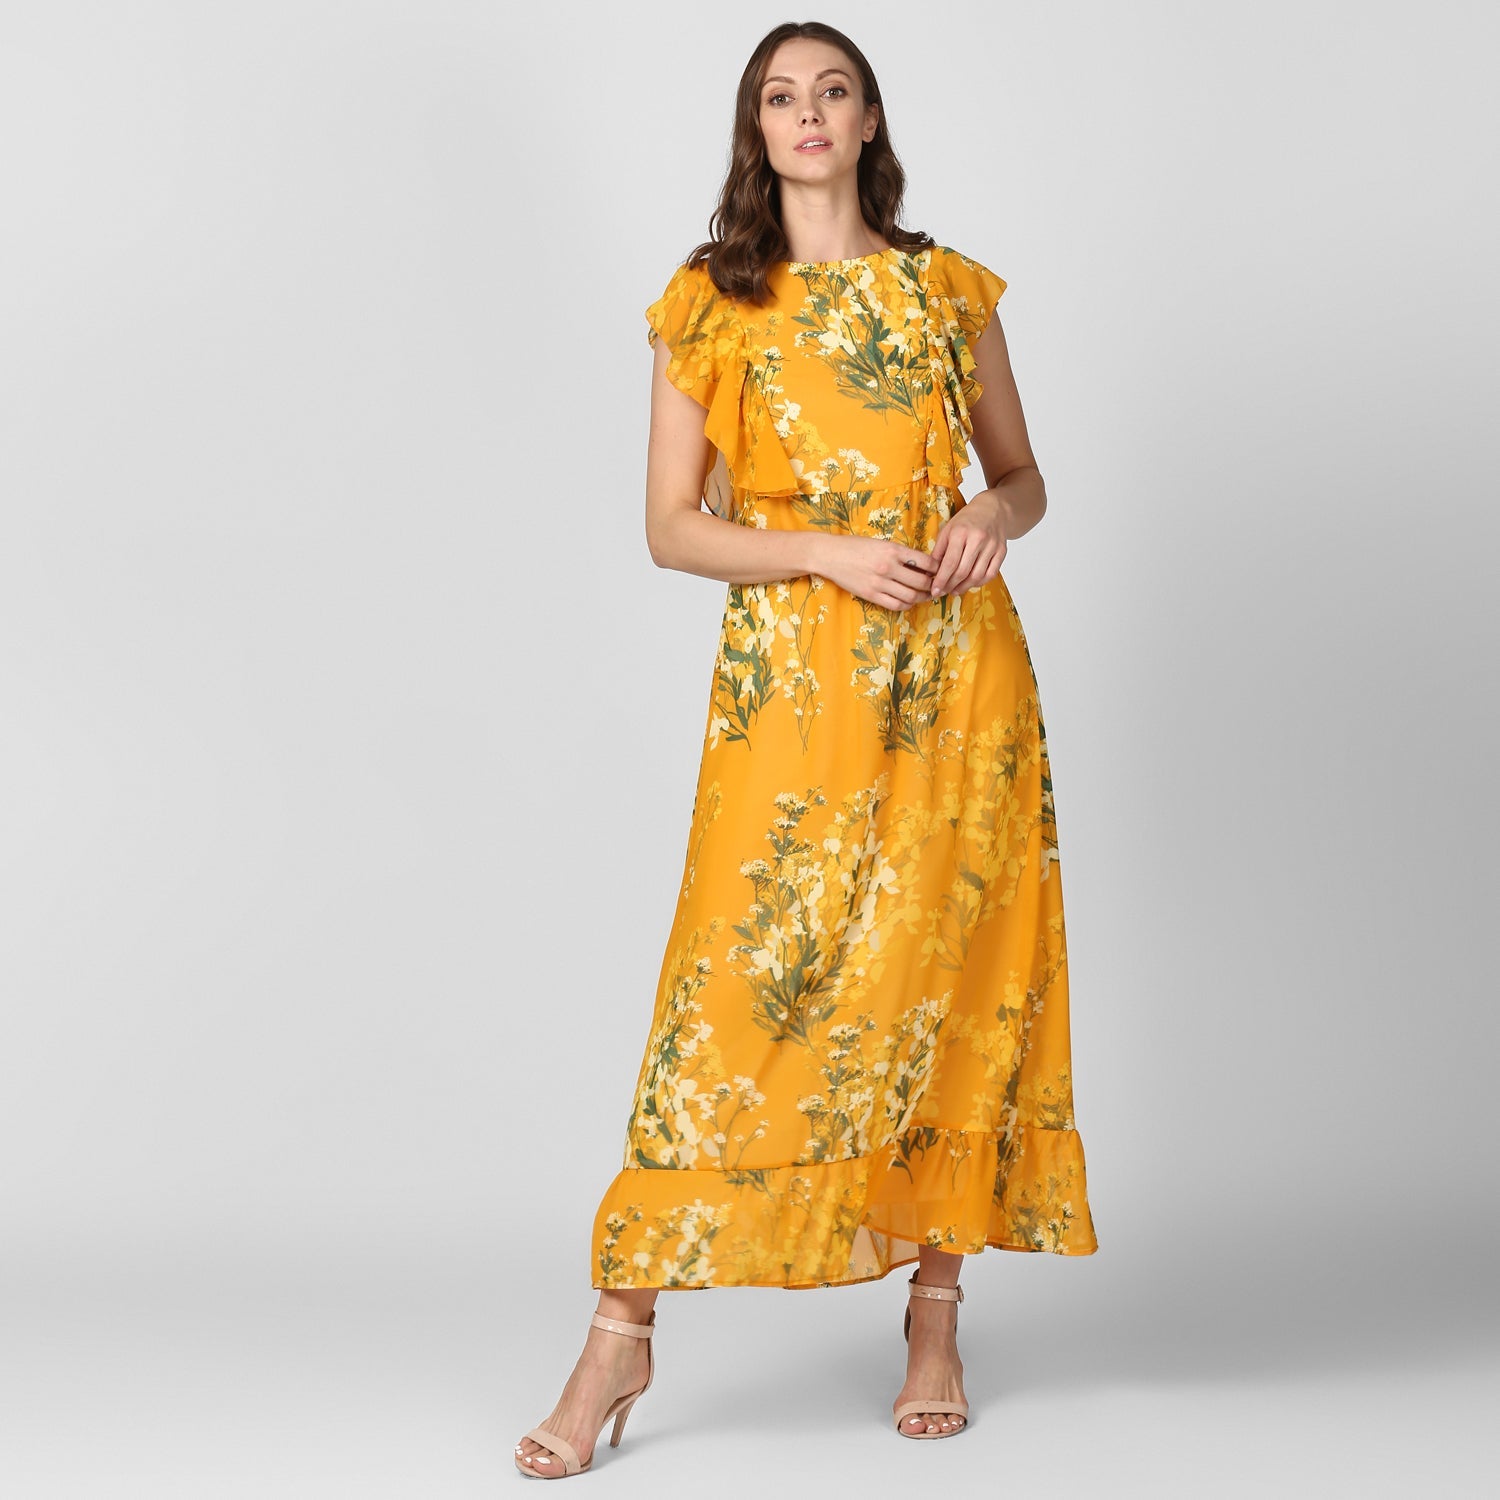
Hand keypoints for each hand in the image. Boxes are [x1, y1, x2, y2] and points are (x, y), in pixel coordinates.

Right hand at [815, 534, 939, 610]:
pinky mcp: (871, 594)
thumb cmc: (855, 546)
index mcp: (893, 550)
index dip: (937, 568)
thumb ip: (899, 553)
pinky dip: (906, 605)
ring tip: (925, 595)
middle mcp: (888, 566)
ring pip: (911, 596)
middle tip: (937, 586)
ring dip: (921, 598)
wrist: (829, 555)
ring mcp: (879, 582)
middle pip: (922, 581)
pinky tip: (908, 601)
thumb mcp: (880, 543)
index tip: (940, 571)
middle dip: (933, 586)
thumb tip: (921, 564)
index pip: (926, 561)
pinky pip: (895, 604)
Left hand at [927, 490, 1008, 596]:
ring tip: (955, 590)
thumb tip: (929, 572)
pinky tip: (970, 583)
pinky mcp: (1002, 551)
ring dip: (964, 587)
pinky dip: (979, 583)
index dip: (941, 580)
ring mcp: (992, 546)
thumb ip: (939, 551)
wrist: (993, 509)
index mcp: (961, 533)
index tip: (935, 591)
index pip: (950, 562)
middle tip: (944, 592)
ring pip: (977, 576)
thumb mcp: (948, 530)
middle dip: (951, 585)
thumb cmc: (967, 520)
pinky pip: (991, 574)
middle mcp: (978, 539)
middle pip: (963, 571)